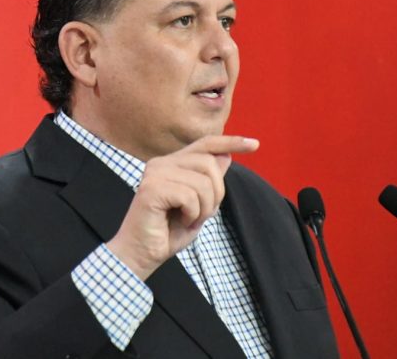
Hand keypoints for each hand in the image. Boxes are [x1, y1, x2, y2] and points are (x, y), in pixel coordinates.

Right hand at [105, 135, 258, 279]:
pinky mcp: (151, 188)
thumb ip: (209, 181)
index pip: (205, 144)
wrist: (142, 254)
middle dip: (216, 193)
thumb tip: (225, 156)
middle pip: (209, 163)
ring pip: (202, 181)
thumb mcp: (199, 206)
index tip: (254, 144)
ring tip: (189, 220)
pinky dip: (192, 214)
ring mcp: (155, 173)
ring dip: (204, 208)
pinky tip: (180, 221)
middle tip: (202, 215)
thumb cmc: (168, 232)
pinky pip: (190, 196)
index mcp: (171, 163)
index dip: (230, 142)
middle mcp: (161, 163)